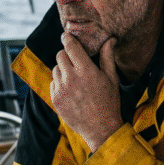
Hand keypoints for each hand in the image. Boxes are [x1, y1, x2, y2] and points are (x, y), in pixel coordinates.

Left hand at [50, 33, 122, 150]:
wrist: (101, 129)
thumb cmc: (109, 102)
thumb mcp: (111, 78)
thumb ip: (107, 57)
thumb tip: (109, 39)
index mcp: (86, 70)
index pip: (70, 46)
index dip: (67, 38)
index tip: (66, 35)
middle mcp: (71, 78)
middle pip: (60, 55)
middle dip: (67, 55)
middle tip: (75, 61)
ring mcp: (61, 90)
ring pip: (55, 69)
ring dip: (63, 70)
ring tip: (75, 79)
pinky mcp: (55, 99)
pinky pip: (52, 83)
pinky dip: (59, 83)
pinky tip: (71, 90)